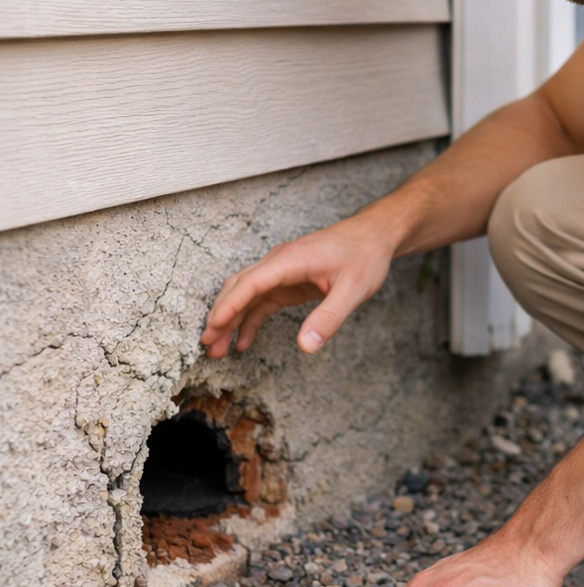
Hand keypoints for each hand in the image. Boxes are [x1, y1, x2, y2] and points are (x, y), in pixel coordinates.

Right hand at [200, 216, 394, 357]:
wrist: (374, 237)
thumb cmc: (364, 258)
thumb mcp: (352, 290)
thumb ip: (329, 318)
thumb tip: (307, 347)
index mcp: (291, 260)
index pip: (250, 283)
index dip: (229, 306)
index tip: (212, 328)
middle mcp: (279, 263)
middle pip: (239, 288)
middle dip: (220, 316)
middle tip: (207, 345)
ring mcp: (282, 272)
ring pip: (246, 295)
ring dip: (230, 320)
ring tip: (217, 349)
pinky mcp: (288, 282)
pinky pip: (262, 301)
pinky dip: (250, 319)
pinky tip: (243, 341)